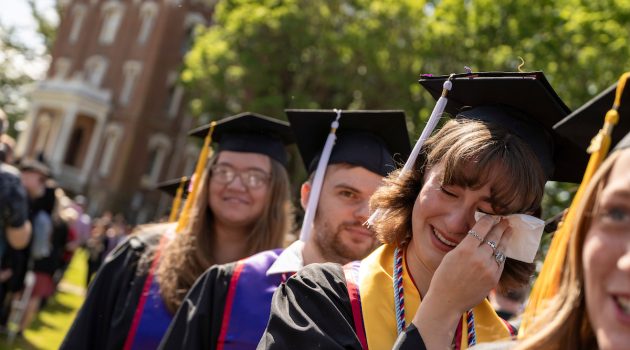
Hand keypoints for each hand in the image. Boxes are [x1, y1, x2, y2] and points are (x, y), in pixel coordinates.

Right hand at [412, 215, 511, 347]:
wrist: (447, 301)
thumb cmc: (444, 277)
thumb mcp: (451, 256)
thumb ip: (466, 245)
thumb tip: (478, 235)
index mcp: (465, 249)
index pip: (482, 228)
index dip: (488, 220)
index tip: (492, 216)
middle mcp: (479, 258)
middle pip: (494, 237)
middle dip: (500, 227)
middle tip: (505, 220)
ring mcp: (488, 269)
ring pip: (500, 249)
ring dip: (505, 238)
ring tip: (509, 230)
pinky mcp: (493, 279)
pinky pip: (500, 262)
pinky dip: (502, 254)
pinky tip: (503, 248)